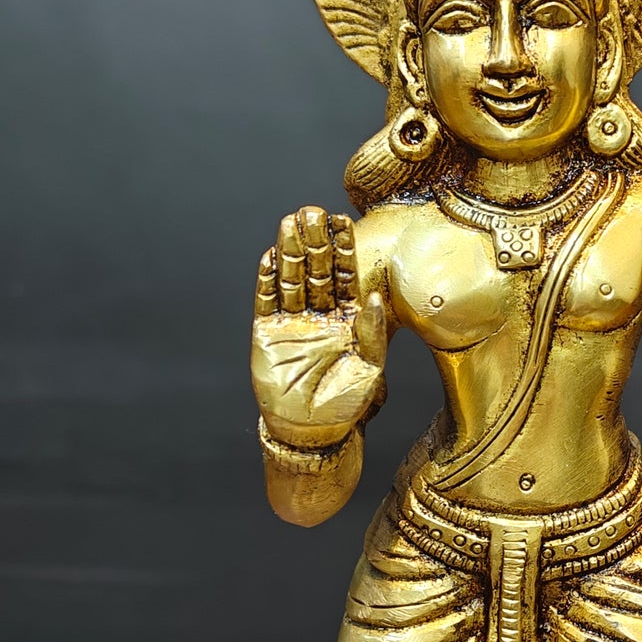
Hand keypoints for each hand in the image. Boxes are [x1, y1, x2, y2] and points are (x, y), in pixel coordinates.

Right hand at [252, 207, 387, 447]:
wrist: (310, 431)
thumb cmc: (345, 403)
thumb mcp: (370, 367)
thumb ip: (372, 332)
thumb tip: (375, 297)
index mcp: (348, 318)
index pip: (345, 275)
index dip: (343, 248)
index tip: (343, 221)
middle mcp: (319, 314)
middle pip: (316, 269)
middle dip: (315, 240)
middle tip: (313, 211)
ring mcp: (292, 322)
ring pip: (291, 279)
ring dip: (290, 251)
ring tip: (289, 222)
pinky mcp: (267, 334)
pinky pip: (266, 301)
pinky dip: (268, 280)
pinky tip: (271, 256)